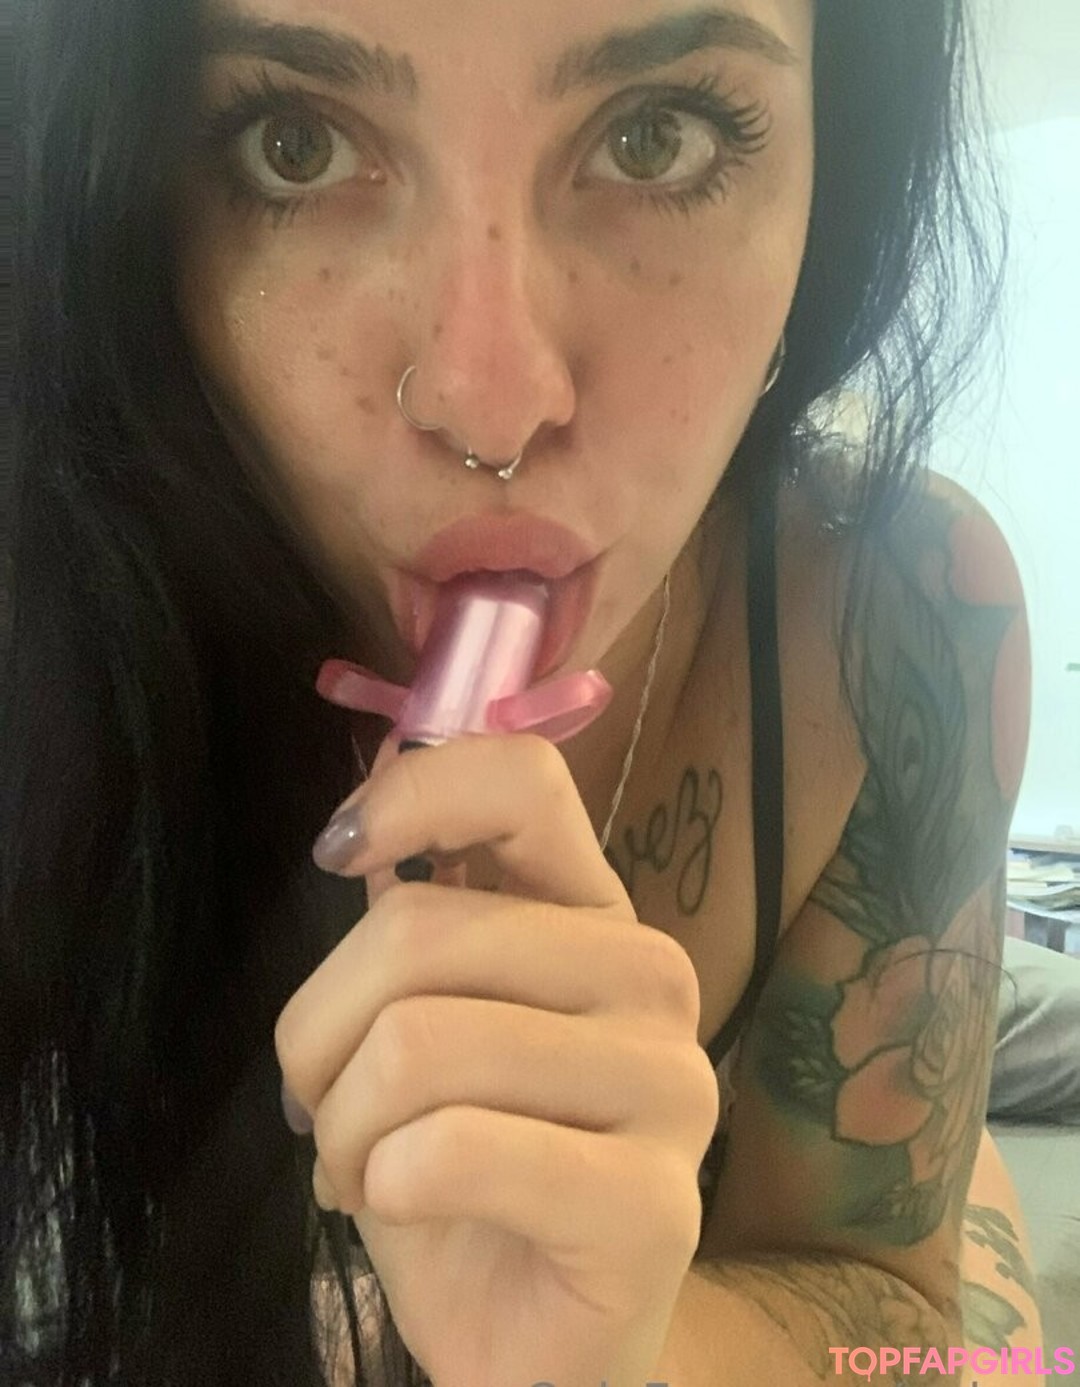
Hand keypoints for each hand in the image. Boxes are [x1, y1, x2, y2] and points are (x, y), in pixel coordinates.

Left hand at [275, 733, 719, 1386]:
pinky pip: (455, 1148)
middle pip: (421, 933)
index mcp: (594, 917)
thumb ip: (418, 919)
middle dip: (318, 1034)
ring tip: (359, 1168)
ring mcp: (670, 1087)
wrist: (536, 1344)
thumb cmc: (468, 1173)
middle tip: (320, 1105)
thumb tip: (372, 792)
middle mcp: (651, 978)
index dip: (412, 793)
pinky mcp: (655, 1204)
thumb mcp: (423, 1028)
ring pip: (420, 1045)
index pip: (522, 781)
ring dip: (342, 1126)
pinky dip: (383, 1184)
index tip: (342, 857)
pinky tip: (400, 1206)